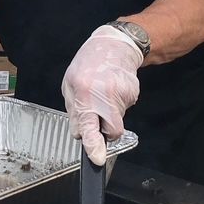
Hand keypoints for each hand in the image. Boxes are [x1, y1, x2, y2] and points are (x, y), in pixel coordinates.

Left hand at [61, 25, 142, 165]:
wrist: (115, 45)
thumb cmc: (87, 65)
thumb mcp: (70, 85)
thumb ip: (75, 111)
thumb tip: (80, 134)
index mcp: (84, 94)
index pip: (88, 126)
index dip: (94, 145)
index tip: (98, 158)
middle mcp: (104, 96)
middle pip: (112, 131)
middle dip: (107, 130)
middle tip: (101, 116)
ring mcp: (122, 94)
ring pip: (117, 120)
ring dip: (110, 112)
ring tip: (104, 92)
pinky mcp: (133, 93)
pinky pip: (124, 108)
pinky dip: (118, 103)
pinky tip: (113, 87)